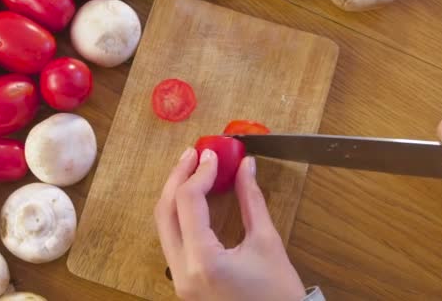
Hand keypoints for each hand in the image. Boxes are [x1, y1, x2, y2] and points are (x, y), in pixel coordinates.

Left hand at [154, 148, 305, 300]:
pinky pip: (171, 239)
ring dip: (175, 194)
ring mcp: (179, 279)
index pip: (189, 201)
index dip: (200, 172)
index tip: (212, 155)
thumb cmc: (278, 297)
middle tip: (193, 154)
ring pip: (163, 225)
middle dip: (178, 177)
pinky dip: (179, 214)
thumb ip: (251, 200)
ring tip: (192, 170)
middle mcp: (182, 271)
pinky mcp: (183, 281)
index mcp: (204, 262)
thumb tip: (245, 167)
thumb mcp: (267, 242)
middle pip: (165, 211)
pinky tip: (193, 197)